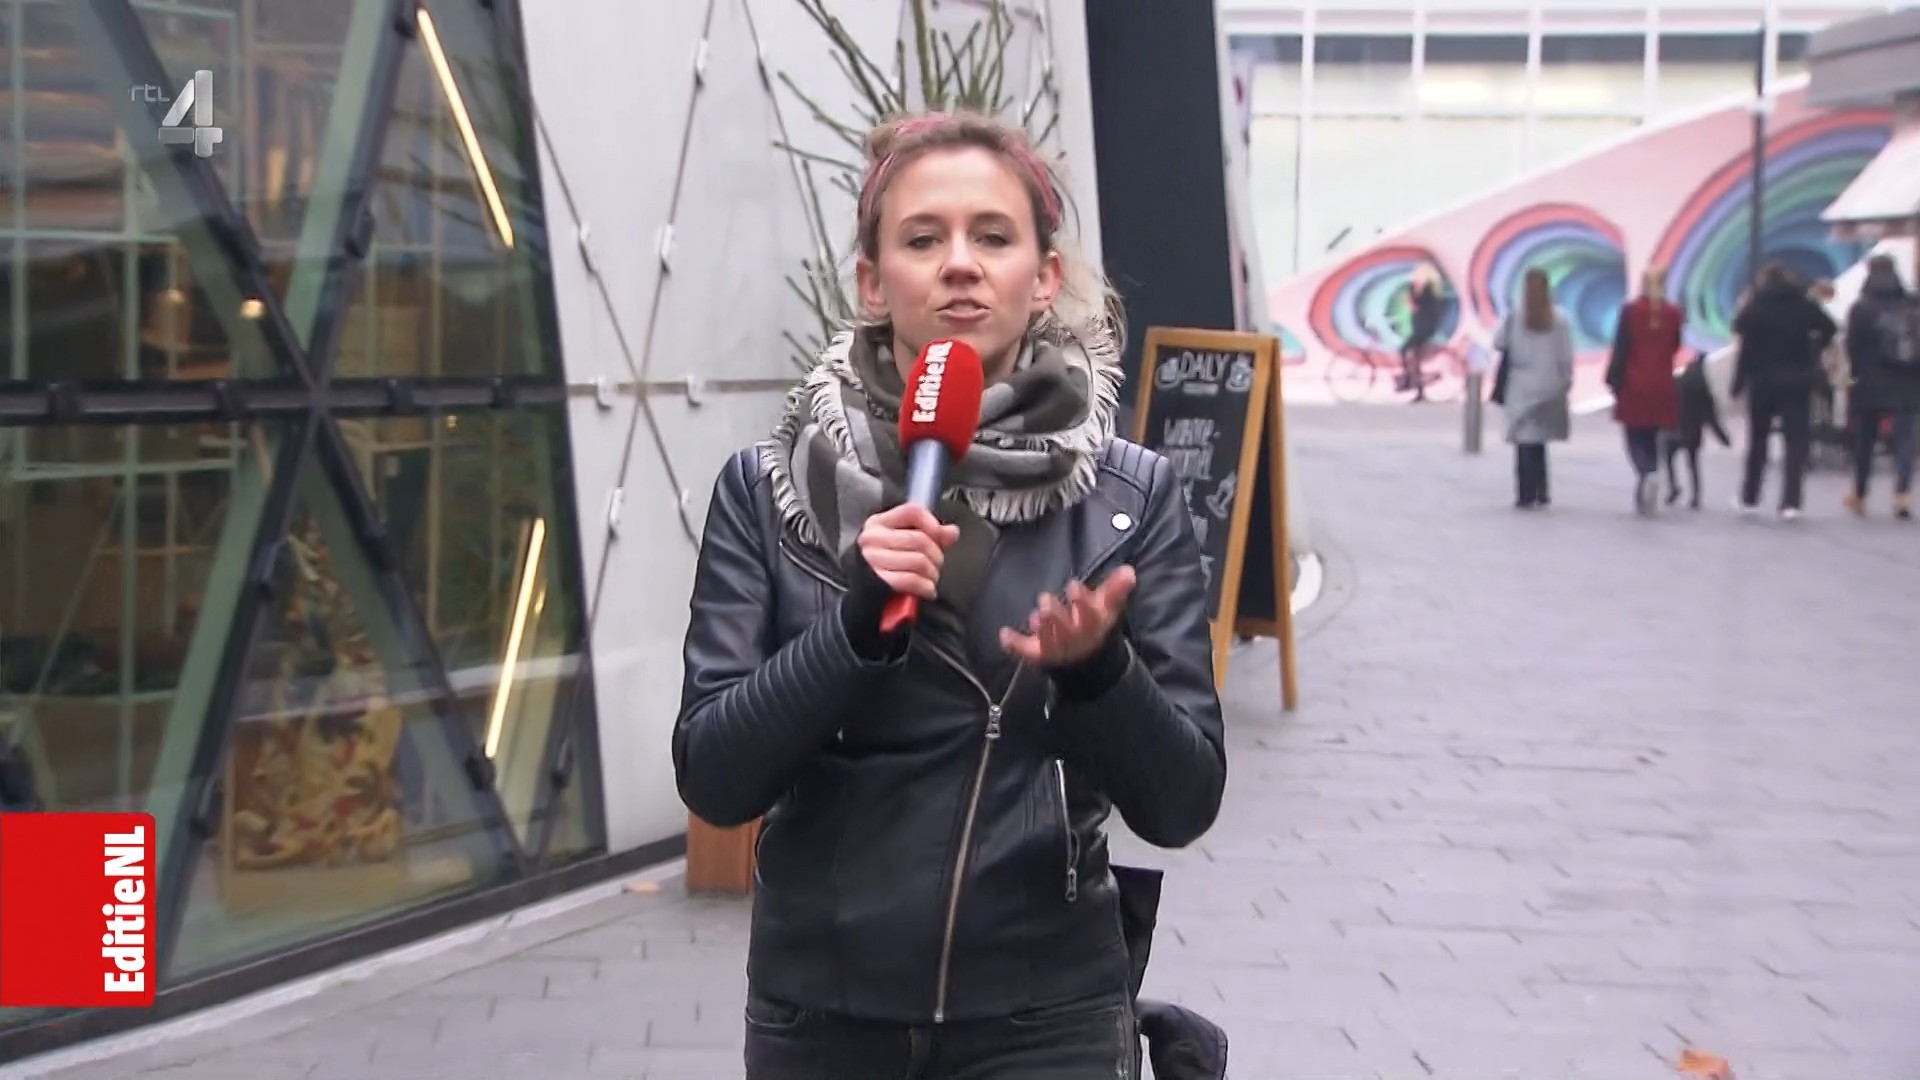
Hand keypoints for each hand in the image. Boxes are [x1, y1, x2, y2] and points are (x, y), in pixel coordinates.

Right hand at [857, 504, 958, 600]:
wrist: (861, 593)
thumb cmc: (884, 564)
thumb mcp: (902, 542)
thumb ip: (930, 534)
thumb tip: (952, 532)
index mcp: (879, 523)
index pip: (912, 512)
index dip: (932, 523)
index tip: (939, 535)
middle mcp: (873, 538)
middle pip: (920, 539)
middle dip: (936, 555)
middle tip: (936, 564)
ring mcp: (873, 560)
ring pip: (919, 561)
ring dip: (932, 573)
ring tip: (930, 577)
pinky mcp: (878, 582)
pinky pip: (912, 580)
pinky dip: (926, 587)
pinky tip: (927, 589)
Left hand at [1000, 566, 1136, 666]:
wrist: (1087, 659)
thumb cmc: (1095, 625)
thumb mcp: (1106, 607)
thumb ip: (1115, 589)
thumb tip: (1129, 571)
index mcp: (1091, 626)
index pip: (1089, 615)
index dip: (1081, 602)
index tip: (1074, 587)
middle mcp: (1074, 639)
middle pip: (1066, 630)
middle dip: (1056, 617)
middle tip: (1046, 601)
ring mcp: (1056, 649)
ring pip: (1049, 641)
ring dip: (1042, 628)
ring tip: (1035, 615)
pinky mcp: (1040, 654)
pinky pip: (1026, 652)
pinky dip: (1015, 644)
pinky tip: (1004, 634)